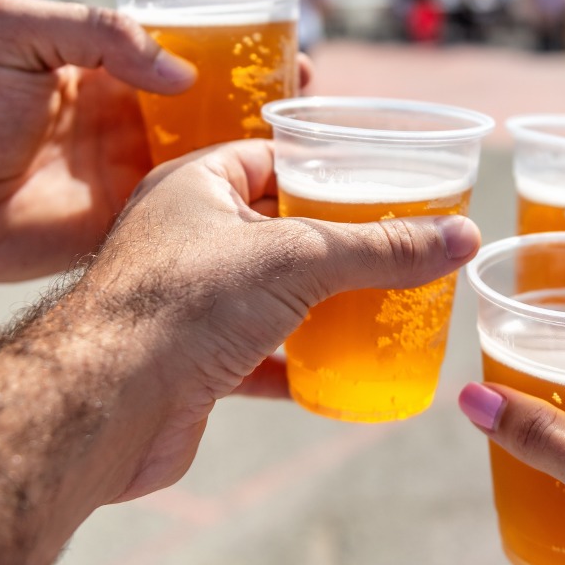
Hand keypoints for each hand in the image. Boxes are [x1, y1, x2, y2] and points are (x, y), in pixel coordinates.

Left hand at [0, 0, 312, 294]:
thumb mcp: (15, 35)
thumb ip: (96, 31)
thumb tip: (181, 74)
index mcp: (107, 69)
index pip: (192, 54)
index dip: (243, 54)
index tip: (291, 54)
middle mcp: (130, 120)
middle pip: (216, 108)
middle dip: (267, 104)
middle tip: (314, 105)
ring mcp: (131, 175)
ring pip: (213, 162)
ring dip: (262, 158)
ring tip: (315, 153)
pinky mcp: (125, 224)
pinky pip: (188, 214)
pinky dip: (231, 214)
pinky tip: (275, 210)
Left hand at [76, 139, 480, 501]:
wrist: (102, 407)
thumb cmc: (180, 304)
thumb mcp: (298, 259)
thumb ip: (380, 247)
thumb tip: (461, 237)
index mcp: (194, 186)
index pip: (269, 157)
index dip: (324, 164)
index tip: (380, 178)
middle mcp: (184, 239)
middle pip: (276, 230)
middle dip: (334, 240)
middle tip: (397, 245)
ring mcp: (186, 304)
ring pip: (269, 296)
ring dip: (321, 304)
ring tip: (384, 303)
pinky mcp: (190, 365)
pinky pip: (259, 358)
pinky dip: (300, 366)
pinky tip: (345, 373)